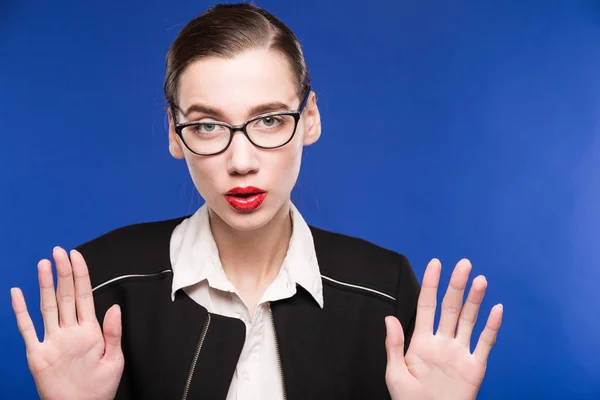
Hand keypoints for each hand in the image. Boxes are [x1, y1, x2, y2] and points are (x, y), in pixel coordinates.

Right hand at [11, 247, 123, 399]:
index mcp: (90, 330)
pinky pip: (27, 329)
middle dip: (63, 273)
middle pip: (65, 296)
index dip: (81, 275)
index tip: (77, 256)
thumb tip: (115, 308)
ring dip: (45, 285)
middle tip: (59, 252)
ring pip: (48, 306)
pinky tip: (18, 293)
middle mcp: (70, 331)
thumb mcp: (114, 359)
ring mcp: (53, 340)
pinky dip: (21, 311)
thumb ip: (113, 333)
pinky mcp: (38, 353)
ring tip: (44, 264)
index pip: (84, 295)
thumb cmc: (99, 388)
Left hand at [385, 258, 502, 399]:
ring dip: (475, 300)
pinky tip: (497, 309)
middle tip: (463, 264)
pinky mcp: (475, 367)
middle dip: (456, 285)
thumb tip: (389, 318)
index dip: (431, 284)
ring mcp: (460, 353)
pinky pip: (485, 343)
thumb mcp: (395, 374)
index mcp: (421, 342)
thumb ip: (393, 345)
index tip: (435, 264)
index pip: (427, 305)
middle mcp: (442, 342)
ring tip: (479, 280)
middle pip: (451, 307)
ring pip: (469, 320)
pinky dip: (492, 327)